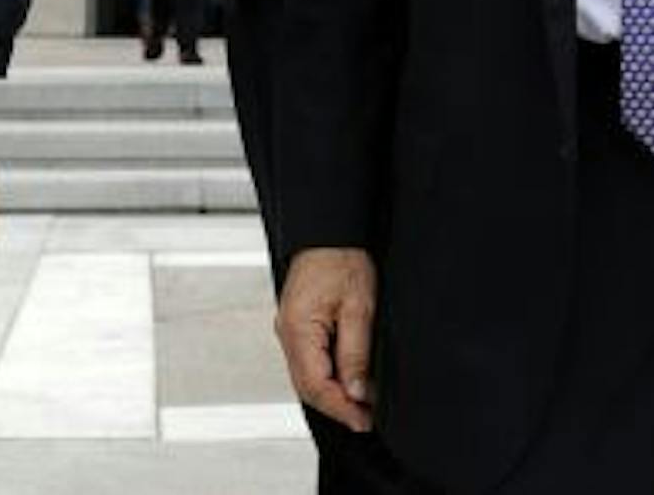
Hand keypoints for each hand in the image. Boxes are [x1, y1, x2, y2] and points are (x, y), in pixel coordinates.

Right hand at [276, 247, 377, 432]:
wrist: (329, 232)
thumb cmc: (342, 259)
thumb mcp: (359, 307)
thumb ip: (355, 353)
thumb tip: (356, 391)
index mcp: (298, 329)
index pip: (316, 385)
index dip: (341, 408)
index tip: (363, 420)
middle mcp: (287, 333)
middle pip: (307, 386)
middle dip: (337, 406)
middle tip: (366, 419)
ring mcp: (290, 330)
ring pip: (307, 377)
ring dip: (332, 394)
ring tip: (360, 405)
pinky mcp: (297, 326)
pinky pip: (309, 362)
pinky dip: (327, 377)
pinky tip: (346, 381)